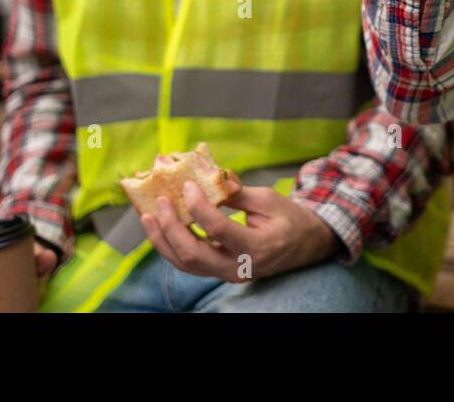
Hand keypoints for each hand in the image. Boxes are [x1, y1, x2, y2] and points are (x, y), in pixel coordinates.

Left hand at [141, 183, 339, 283]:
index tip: (188, 185)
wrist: (305, 246)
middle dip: (171, 227)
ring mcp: (227, 274)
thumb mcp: (269, 199)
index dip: (199, 206)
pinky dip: (171, 246)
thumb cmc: (289, 219)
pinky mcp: (219, 272)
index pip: (218, 229)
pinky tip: (160, 228)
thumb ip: (237, 193)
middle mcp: (238, 267)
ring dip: (163, 240)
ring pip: (186, 264)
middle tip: (160, 202)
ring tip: (148, 217)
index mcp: (256, 248)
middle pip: (194, 254)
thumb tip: (211, 177)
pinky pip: (190, 264)